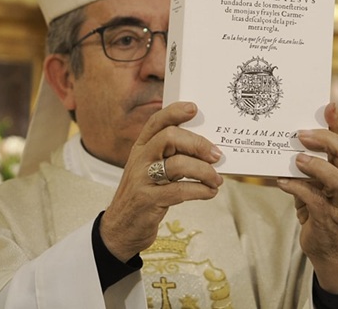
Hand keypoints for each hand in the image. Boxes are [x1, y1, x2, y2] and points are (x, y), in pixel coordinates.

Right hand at [100, 102, 222, 261]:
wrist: (120, 229)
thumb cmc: (143, 194)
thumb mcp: (150, 170)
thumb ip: (170, 156)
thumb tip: (208, 150)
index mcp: (141, 148)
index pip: (156, 122)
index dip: (174, 112)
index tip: (194, 108)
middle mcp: (140, 159)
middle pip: (170, 138)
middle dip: (197, 143)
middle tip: (216, 155)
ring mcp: (142, 179)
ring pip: (177, 165)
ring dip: (204, 171)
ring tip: (216, 179)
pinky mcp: (147, 200)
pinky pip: (179, 191)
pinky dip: (200, 190)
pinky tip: (209, 192)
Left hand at [277, 103, 337, 293]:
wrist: (327, 249)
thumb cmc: (317, 209)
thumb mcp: (312, 182)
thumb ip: (304, 164)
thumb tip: (283, 141)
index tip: (328, 104)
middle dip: (326, 141)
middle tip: (302, 133)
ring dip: (318, 167)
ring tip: (297, 159)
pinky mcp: (328, 219)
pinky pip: (316, 201)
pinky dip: (298, 189)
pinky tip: (281, 182)